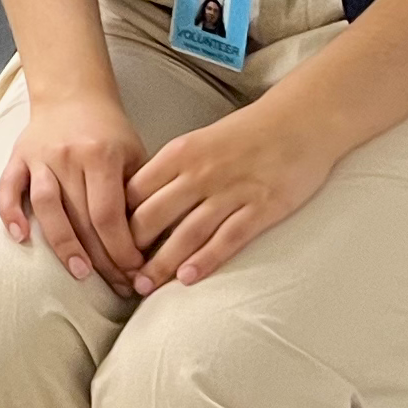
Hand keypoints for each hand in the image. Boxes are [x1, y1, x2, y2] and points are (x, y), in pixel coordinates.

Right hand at [0, 93, 147, 292]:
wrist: (72, 93)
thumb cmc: (108, 129)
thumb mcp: (134, 153)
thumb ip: (138, 193)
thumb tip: (149, 243)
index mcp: (101, 155)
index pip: (109, 214)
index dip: (122, 249)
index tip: (135, 272)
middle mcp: (68, 156)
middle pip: (81, 218)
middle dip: (101, 258)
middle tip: (117, 285)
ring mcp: (40, 157)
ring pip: (47, 208)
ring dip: (63, 244)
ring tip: (79, 273)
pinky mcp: (18, 157)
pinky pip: (8, 188)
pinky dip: (10, 213)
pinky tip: (20, 237)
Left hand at [126, 98, 336, 289]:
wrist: (301, 120)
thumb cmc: (247, 134)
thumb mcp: (197, 142)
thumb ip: (170, 171)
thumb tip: (137, 204)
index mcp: (178, 154)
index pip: (132, 193)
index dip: (115, 221)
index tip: (106, 244)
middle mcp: (199, 173)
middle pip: (152, 216)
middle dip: (130, 249)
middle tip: (119, 274)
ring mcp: (231, 191)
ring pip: (186, 234)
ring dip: (162, 264)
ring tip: (145, 287)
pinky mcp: (262, 208)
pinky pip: (227, 238)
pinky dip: (206, 260)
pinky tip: (188, 279)